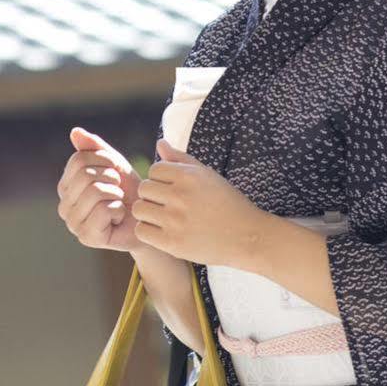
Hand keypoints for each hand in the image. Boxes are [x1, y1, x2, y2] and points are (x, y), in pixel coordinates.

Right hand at [56, 128, 143, 251]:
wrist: (148, 218)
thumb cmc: (129, 191)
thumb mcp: (113, 164)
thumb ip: (95, 147)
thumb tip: (75, 132)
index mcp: (65, 187)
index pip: (78, 160)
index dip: (104, 160)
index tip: (114, 171)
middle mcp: (64, 206)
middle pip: (85, 175)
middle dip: (111, 177)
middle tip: (118, 189)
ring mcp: (73, 224)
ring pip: (94, 191)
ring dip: (116, 194)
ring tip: (118, 203)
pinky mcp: (87, 237)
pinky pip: (103, 210)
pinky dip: (119, 210)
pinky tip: (119, 218)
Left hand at [133, 140, 270, 265]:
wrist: (248, 237)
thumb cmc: (227, 203)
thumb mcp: (208, 176)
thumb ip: (181, 159)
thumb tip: (160, 142)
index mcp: (189, 176)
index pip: (154, 170)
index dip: (161, 180)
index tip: (173, 190)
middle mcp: (181, 196)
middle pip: (143, 188)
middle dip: (152, 196)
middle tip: (167, 205)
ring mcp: (175, 220)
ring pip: (139, 209)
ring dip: (148, 213)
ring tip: (163, 218)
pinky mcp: (172, 243)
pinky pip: (141, 231)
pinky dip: (149, 231)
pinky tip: (163, 231)